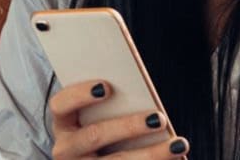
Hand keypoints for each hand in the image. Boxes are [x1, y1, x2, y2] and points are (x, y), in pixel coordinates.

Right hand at [48, 80, 189, 158]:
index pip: (61, 104)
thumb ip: (113, 103)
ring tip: (179, 145)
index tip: (106, 87)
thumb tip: (143, 93)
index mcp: (63, 123)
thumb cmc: (104, 128)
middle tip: (158, 119)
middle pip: (94, 136)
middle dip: (128, 126)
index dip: (80, 94)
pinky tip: (177, 158)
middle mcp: (66, 149)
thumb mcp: (99, 117)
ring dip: (150, 154)